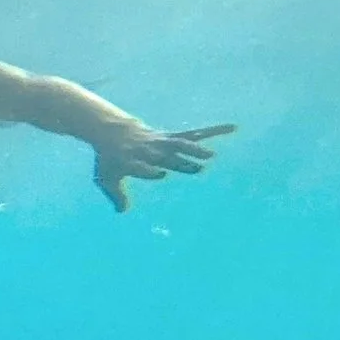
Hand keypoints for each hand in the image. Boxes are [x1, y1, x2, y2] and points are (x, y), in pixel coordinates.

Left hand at [93, 122, 234, 212]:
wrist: (112, 132)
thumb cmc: (110, 159)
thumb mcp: (106, 178)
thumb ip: (115, 194)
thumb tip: (122, 212)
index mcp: (131, 161)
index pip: (141, 167)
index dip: (149, 170)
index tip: (159, 174)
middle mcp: (148, 151)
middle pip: (165, 157)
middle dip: (179, 162)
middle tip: (197, 168)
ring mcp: (161, 143)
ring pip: (180, 144)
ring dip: (194, 150)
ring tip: (211, 155)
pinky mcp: (172, 137)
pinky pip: (194, 134)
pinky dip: (214, 131)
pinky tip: (233, 128)